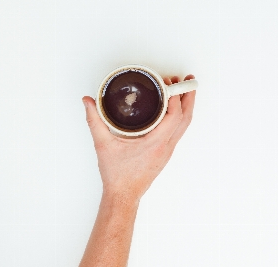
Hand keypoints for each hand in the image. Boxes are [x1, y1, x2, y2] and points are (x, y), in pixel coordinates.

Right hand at [82, 75, 196, 203]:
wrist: (123, 195)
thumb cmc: (117, 175)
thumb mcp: (103, 145)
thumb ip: (94, 120)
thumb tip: (88, 102)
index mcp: (155, 144)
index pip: (174, 116)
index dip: (175, 97)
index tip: (169, 83)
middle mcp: (165, 147)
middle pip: (186, 118)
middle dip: (189, 97)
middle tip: (187, 81)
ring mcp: (167, 151)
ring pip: (184, 125)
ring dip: (186, 107)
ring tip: (183, 91)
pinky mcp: (165, 153)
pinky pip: (178, 131)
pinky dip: (180, 117)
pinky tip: (173, 110)